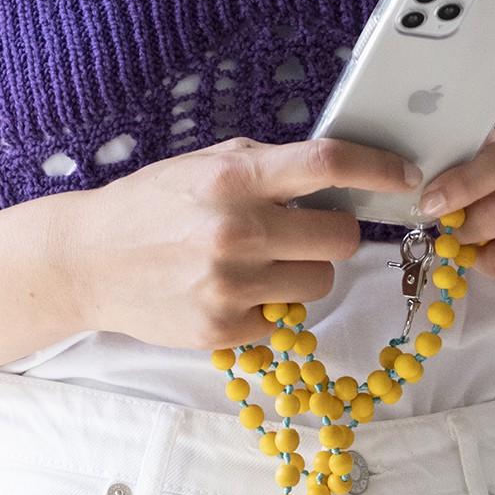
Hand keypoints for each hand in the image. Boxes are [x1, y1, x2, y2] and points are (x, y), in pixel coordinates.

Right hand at [57, 135, 421, 349]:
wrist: (87, 261)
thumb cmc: (153, 204)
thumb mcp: (207, 163)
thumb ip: (269, 166)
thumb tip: (340, 173)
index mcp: (236, 176)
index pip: (327, 164)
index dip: (379, 169)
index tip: (407, 178)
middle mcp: (237, 229)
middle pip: (341, 239)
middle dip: (332, 235)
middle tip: (304, 233)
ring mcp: (230, 285)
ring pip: (319, 285)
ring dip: (303, 274)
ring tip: (260, 264)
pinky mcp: (222, 331)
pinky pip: (284, 323)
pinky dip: (269, 310)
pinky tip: (232, 292)